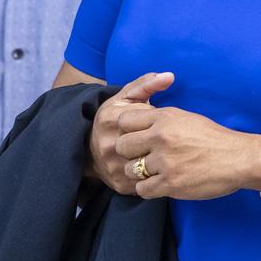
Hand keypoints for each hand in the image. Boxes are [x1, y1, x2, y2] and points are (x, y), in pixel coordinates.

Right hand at [87, 72, 173, 193]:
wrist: (89, 148)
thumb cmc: (114, 118)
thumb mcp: (126, 97)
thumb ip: (147, 84)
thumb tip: (170, 75)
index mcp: (111, 118)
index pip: (148, 120)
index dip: (158, 121)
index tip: (159, 122)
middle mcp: (109, 143)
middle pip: (149, 144)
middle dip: (161, 142)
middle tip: (166, 140)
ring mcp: (113, 166)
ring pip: (149, 165)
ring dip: (160, 160)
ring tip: (165, 154)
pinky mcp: (119, 184)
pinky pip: (147, 182)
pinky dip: (156, 177)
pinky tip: (159, 169)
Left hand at [115, 105, 260, 199]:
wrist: (238, 158)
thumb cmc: (214, 138)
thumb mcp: (185, 117)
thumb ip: (161, 119)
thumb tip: (140, 123)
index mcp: (164, 118)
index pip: (125, 120)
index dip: (127, 130)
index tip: (135, 137)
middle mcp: (161, 137)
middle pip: (122, 145)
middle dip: (129, 152)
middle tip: (139, 157)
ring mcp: (165, 161)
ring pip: (130, 169)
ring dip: (138, 173)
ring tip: (151, 173)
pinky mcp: (171, 183)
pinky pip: (143, 189)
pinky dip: (148, 189)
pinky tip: (158, 184)